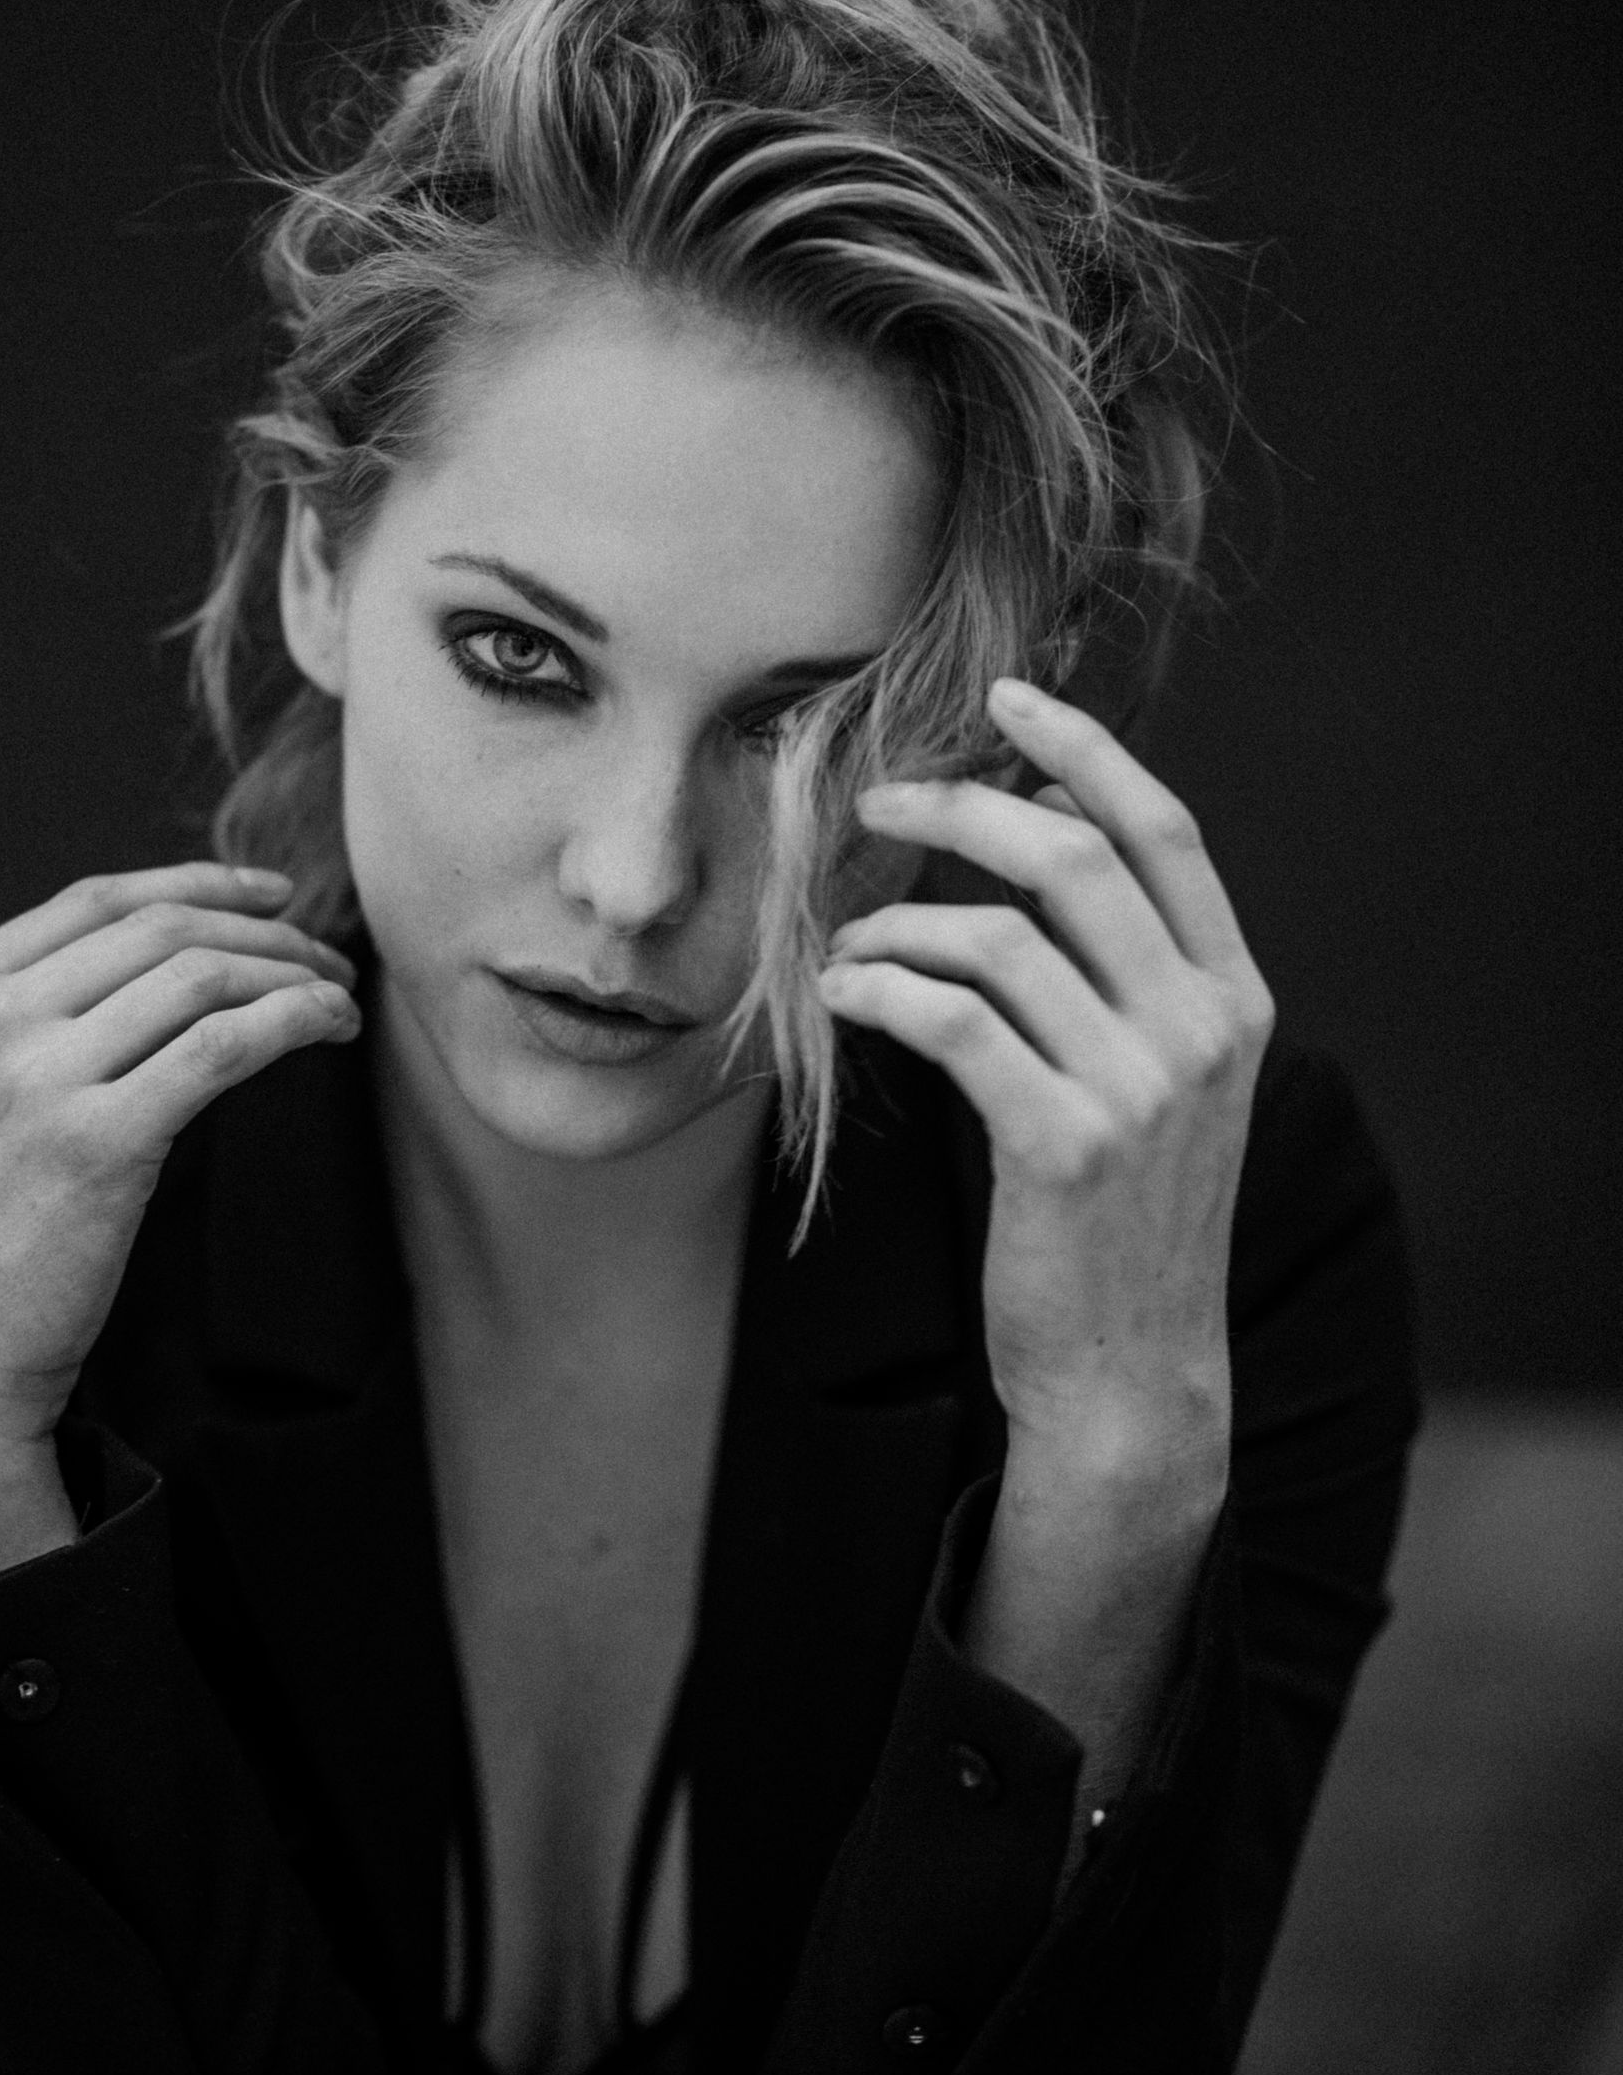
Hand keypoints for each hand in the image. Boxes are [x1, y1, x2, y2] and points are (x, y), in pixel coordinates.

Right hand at [0, 862, 358, 1503]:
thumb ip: (32, 1030)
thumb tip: (167, 975)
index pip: (93, 901)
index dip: (196, 884)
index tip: (269, 896)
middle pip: (158, 930)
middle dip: (264, 932)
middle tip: (328, 959)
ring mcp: (36, 1078)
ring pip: (200, 976)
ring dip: (292, 975)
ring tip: (339, 1001)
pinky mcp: (98, 1143)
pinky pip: (224, 1045)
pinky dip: (294, 1020)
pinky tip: (330, 1030)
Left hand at [817, 678, 1273, 1483]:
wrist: (1131, 1373)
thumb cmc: (1122, 1224)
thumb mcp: (1161, 1086)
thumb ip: (1123, 969)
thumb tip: (1043, 829)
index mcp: (1232, 998)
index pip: (1165, 830)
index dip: (1084, 751)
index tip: (1008, 701)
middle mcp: (1198, 1029)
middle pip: (1070, 858)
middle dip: (960, 807)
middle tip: (879, 803)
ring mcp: (1137, 1088)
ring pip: (992, 937)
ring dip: (893, 924)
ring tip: (844, 948)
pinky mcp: (1060, 1144)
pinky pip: (949, 1019)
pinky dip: (879, 990)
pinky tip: (842, 997)